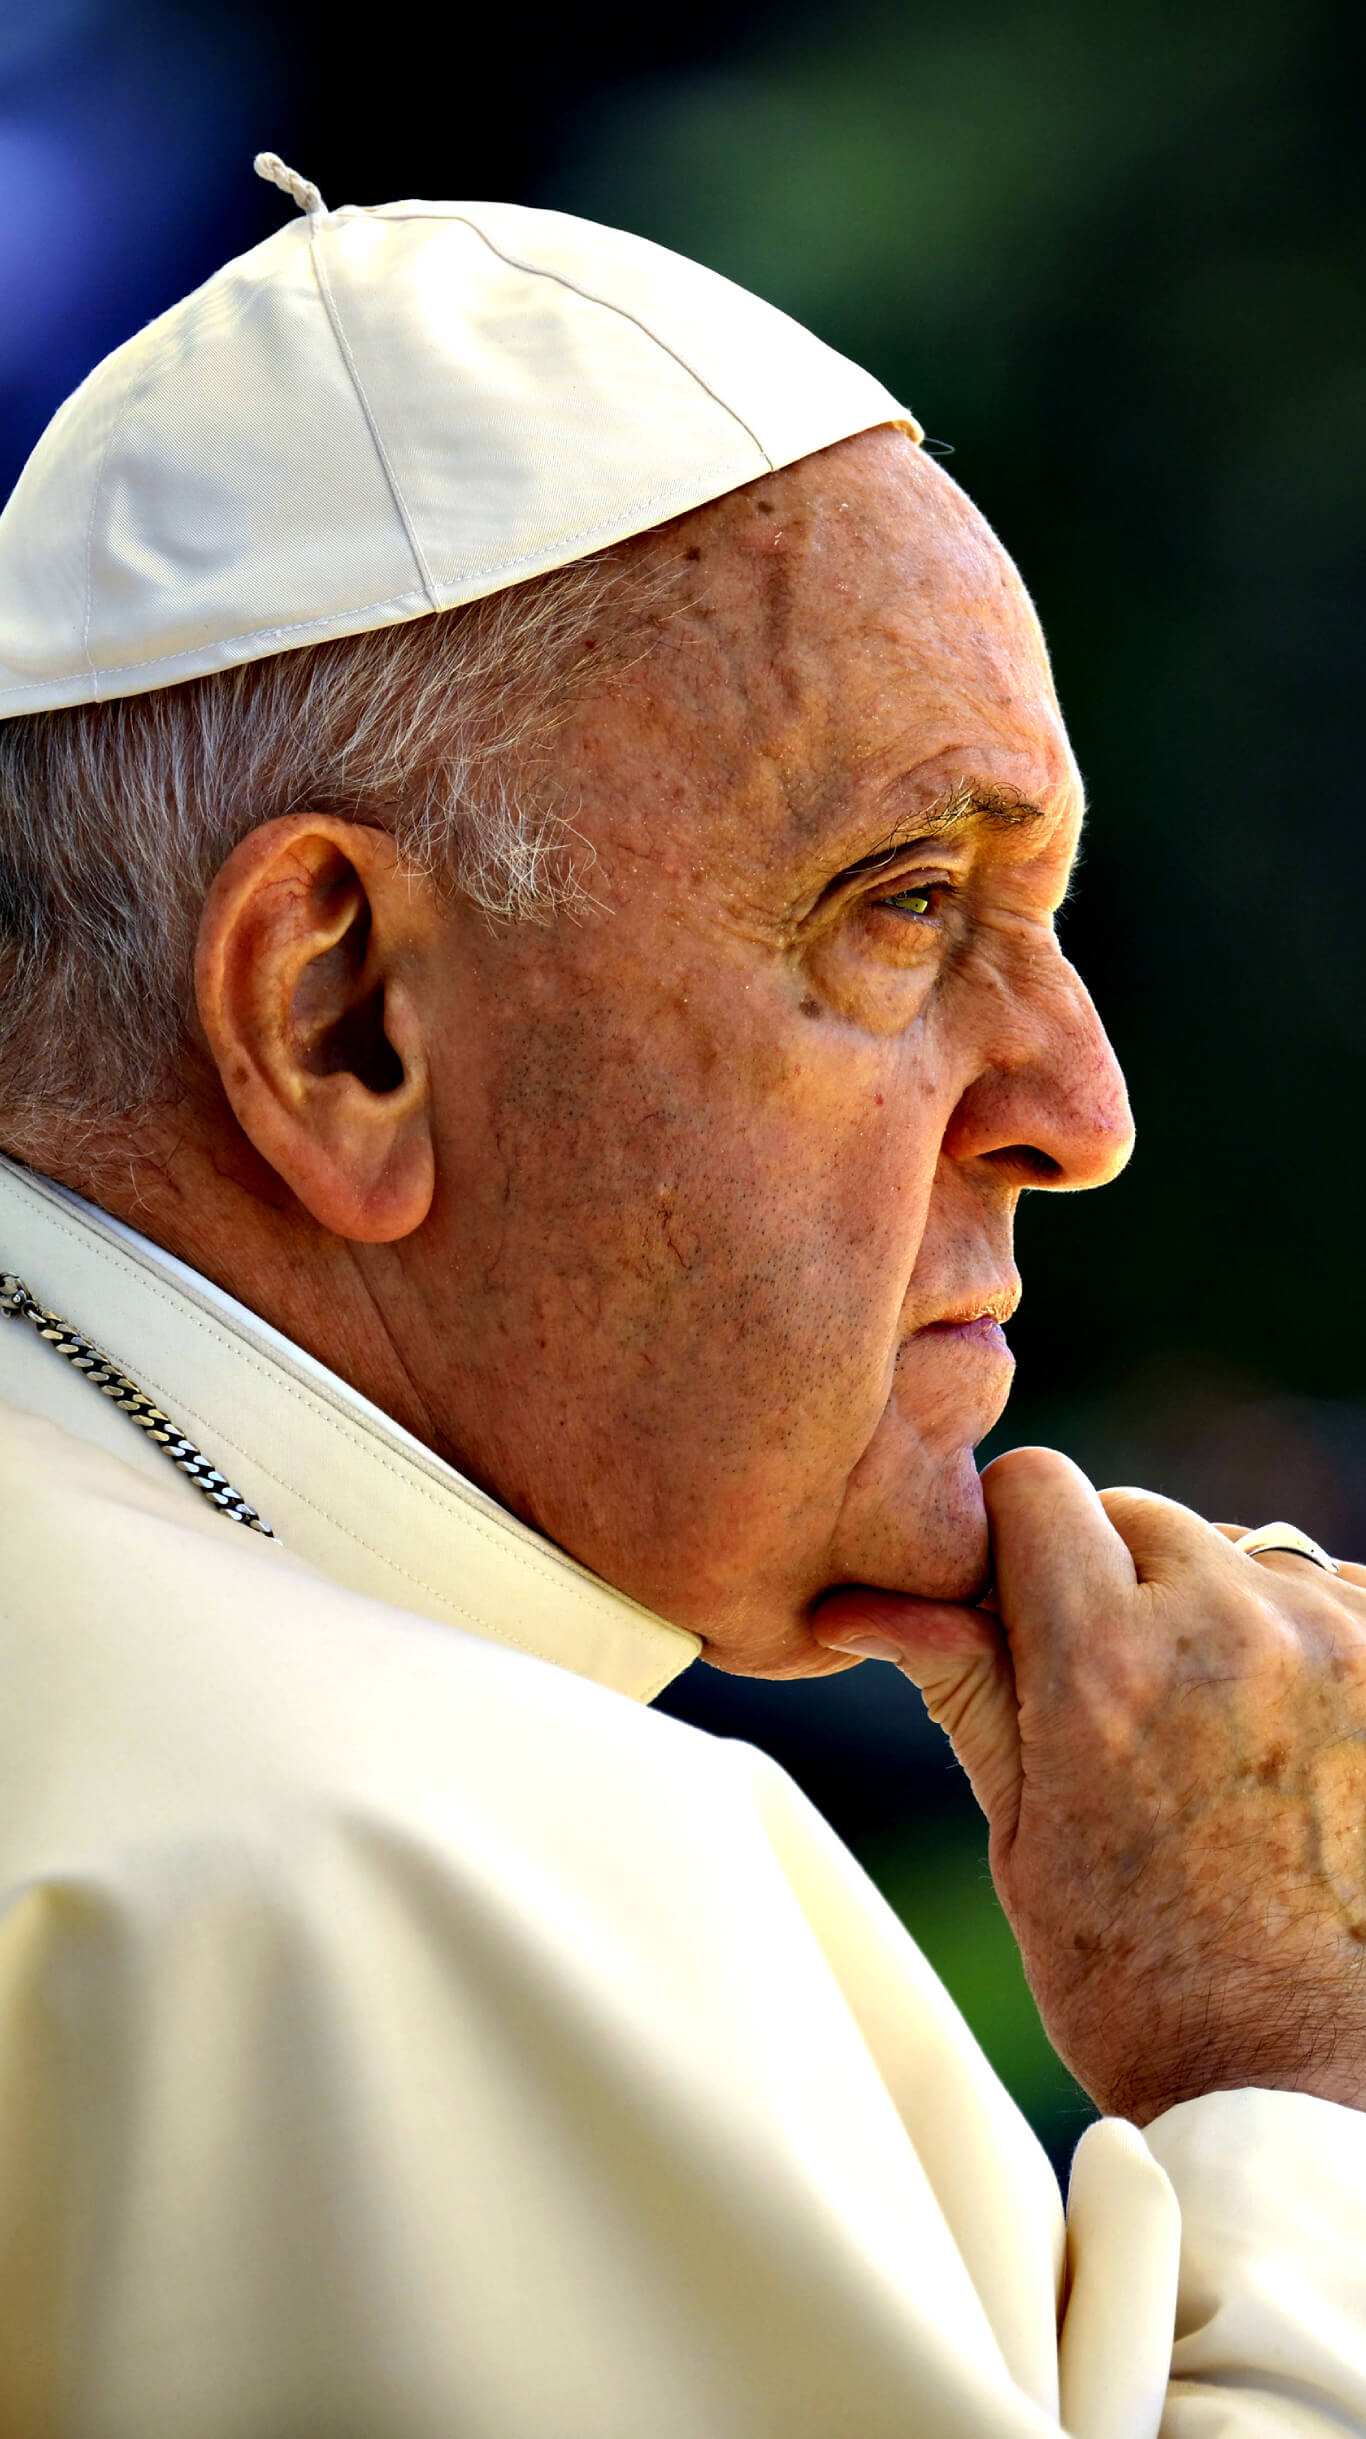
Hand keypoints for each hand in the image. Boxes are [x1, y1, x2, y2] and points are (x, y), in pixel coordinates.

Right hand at [813, 1448, 1365, 2123]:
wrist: (1301, 2082)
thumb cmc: (1143, 1982)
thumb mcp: (1024, 1837)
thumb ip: (965, 1686)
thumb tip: (861, 1604)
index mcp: (1101, 1664)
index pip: (1038, 1484)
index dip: (1015, 1540)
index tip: (1021, 1607)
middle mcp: (1225, 1627)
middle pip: (1142, 1516)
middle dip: (1116, 1583)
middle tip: (1120, 1705)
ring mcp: (1334, 1643)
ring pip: (1243, 1555)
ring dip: (1218, 1613)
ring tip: (1215, 1739)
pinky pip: (1335, 1597)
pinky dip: (1304, 1642)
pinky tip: (1287, 1740)